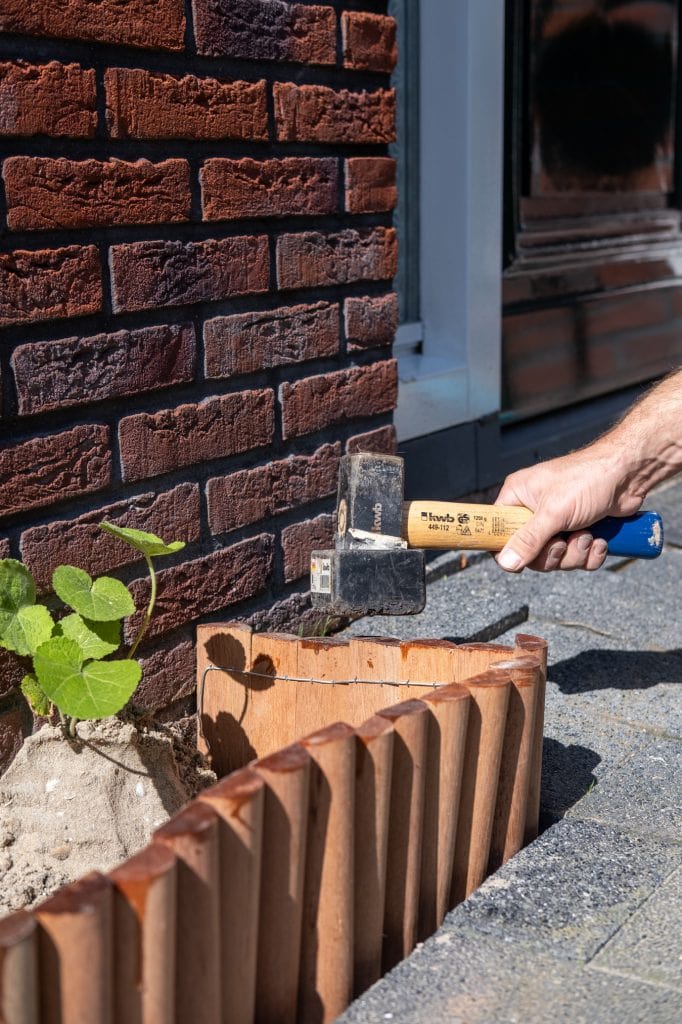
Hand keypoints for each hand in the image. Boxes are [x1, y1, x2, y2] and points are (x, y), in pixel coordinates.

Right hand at [494, 444, 642, 571]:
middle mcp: (534, 510)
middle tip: (563, 542)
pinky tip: (600, 540)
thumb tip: (505, 563)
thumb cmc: (588, 479)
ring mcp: (557, 522)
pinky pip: (576, 557)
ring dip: (575, 554)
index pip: (498, 530)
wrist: (629, 474)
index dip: (507, 549)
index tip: (520, 560)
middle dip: (552, 554)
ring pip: (555, 558)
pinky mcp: (579, 531)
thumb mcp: (554, 512)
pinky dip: (590, 554)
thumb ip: (528, 539)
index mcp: (518, 497)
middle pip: (528, 553)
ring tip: (588, 535)